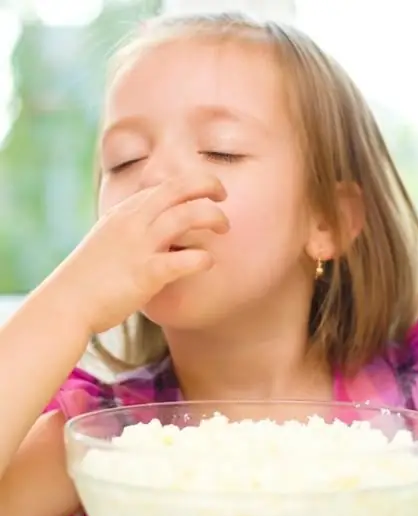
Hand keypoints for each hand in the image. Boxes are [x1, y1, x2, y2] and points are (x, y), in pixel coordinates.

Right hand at [54, 176, 228, 333]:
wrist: (66, 303)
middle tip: (224, 195)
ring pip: (188, 215)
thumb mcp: (109, 238)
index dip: (191, 183)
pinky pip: (186, 260)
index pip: (165, 184)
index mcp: (126, 211)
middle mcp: (134, 221)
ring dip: (214, 217)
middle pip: (179, 187)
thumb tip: (159, 225)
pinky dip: (203, 258)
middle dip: (208, 184)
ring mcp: (140, 246)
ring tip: (225, 228)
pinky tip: (208, 262)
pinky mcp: (146, 273)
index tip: (207, 192)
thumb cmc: (90, 276)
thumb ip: (134, 227)